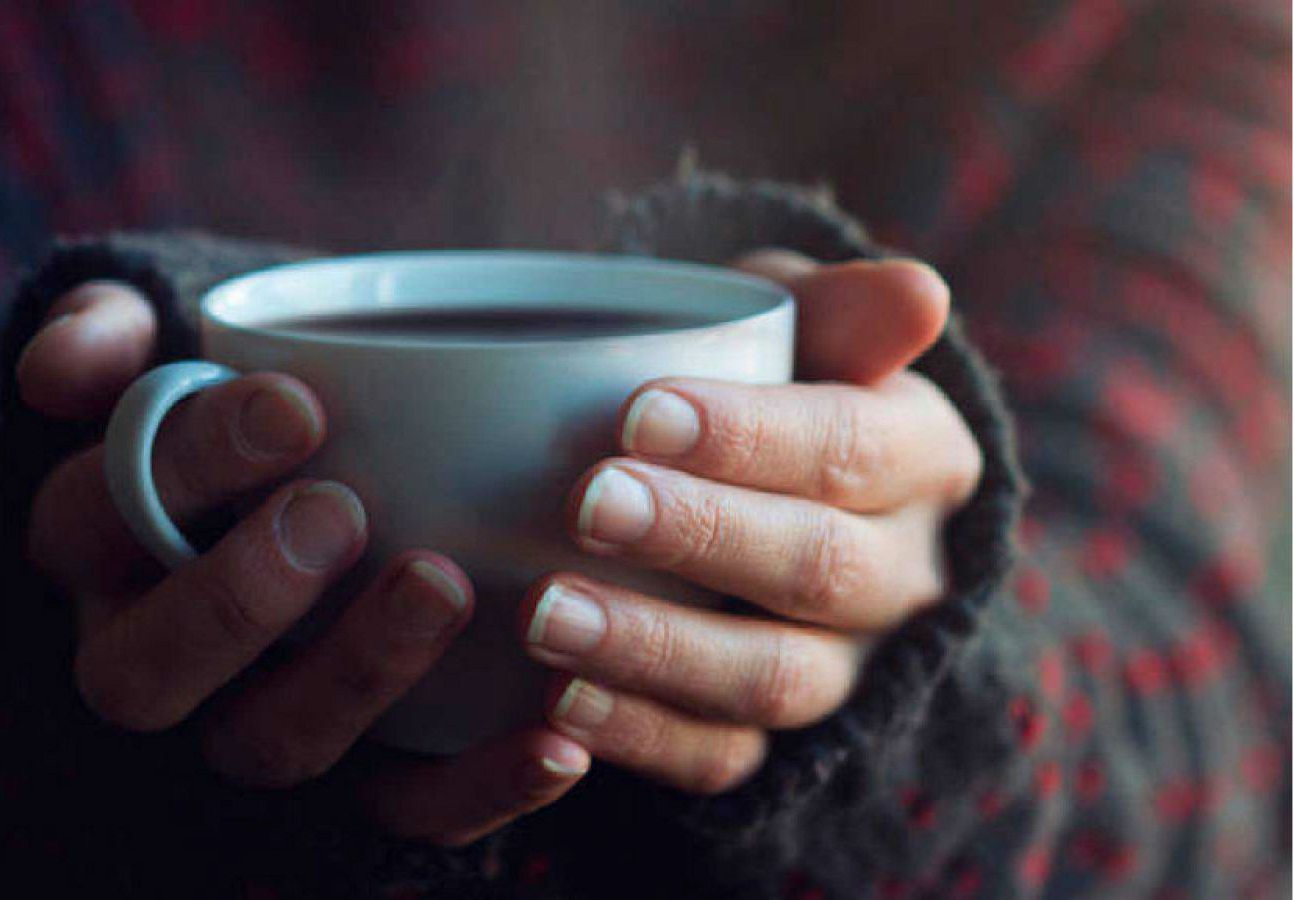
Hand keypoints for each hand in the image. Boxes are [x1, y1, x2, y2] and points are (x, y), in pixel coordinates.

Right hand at [16, 280, 588, 845]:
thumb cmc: (239, 404)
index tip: (300, 404)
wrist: (312, 473)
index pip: (97, 517)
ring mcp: (249, 722)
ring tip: (444, 584)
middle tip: (340, 512)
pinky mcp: (352, 778)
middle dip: (237, 600)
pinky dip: (475, 790)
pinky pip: (399, 813)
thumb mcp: (163, 346)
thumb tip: (61, 369)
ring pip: (269, 745)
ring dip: (357, 677)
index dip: (187, 467)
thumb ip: (110, 333)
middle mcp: (153, 650)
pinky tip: (556, 744)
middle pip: (143, 673)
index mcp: (98, 544)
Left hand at [520, 251, 981, 794]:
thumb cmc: (766, 376)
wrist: (756, 484)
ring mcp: (849, 669)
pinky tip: (559, 705)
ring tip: (545, 616)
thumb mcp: (799, 320)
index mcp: (921, 456)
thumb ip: (841, 305)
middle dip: (697, 535)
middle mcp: (905, 575)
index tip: (638, 411)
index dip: (751, 437)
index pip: (850, 448)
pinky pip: (724, 758)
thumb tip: (921, 294)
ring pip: (772, 679)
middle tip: (588, 504)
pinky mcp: (783, 742)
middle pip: (816, 568)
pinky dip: (642, 736)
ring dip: (656, 649)